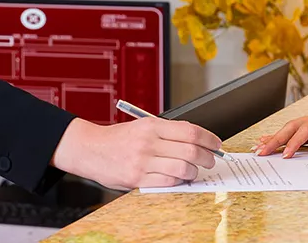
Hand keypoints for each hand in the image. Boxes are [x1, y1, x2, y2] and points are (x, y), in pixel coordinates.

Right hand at [51, 117, 221, 190]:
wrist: (90, 149)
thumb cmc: (118, 139)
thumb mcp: (142, 127)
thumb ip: (166, 132)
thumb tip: (197, 141)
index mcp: (151, 125)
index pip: (190, 131)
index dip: (209, 139)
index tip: (217, 145)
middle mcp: (148, 142)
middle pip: (190, 150)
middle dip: (207, 158)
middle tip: (210, 161)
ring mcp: (142, 161)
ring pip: (182, 168)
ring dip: (194, 172)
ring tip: (193, 172)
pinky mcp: (136, 178)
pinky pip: (168, 182)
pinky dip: (178, 182)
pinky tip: (179, 179)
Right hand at [252, 105, 307, 158]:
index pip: (307, 128)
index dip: (295, 141)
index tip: (287, 154)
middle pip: (294, 126)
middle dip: (277, 139)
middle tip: (261, 151)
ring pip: (293, 130)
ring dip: (277, 139)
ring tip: (260, 147)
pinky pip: (300, 136)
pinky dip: (286, 141)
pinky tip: (276, 145)